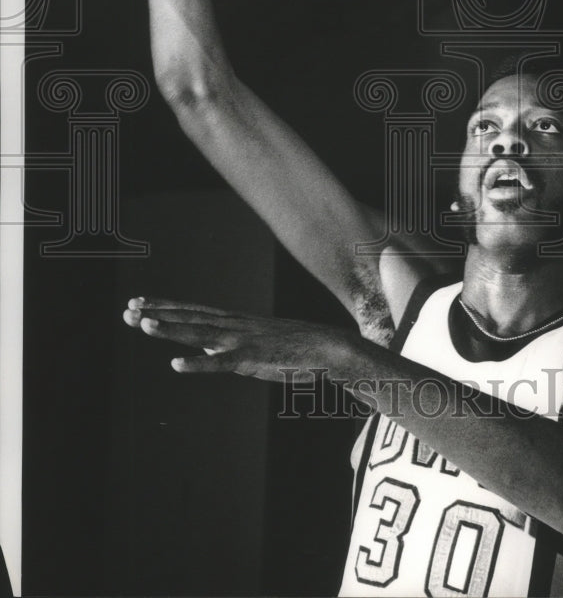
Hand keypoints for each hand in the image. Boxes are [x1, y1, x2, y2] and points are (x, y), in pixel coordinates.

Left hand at [123, 297, 354, 380]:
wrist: (328, 347)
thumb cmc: (294, 348)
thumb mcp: (254, 344)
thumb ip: (228, 346)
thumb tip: (205, 350)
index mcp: (234, 321)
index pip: (192, 310)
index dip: (164, 307)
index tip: (137, 302)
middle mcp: (233, 325)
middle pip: (189, 317)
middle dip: (158, 313)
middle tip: (127, 309)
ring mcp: (242, 340)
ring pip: (199, 334)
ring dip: (170, 330)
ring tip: (142, 325)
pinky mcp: (252, 359)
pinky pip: (221, 363)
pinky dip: (199, 364)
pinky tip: (176, 366)